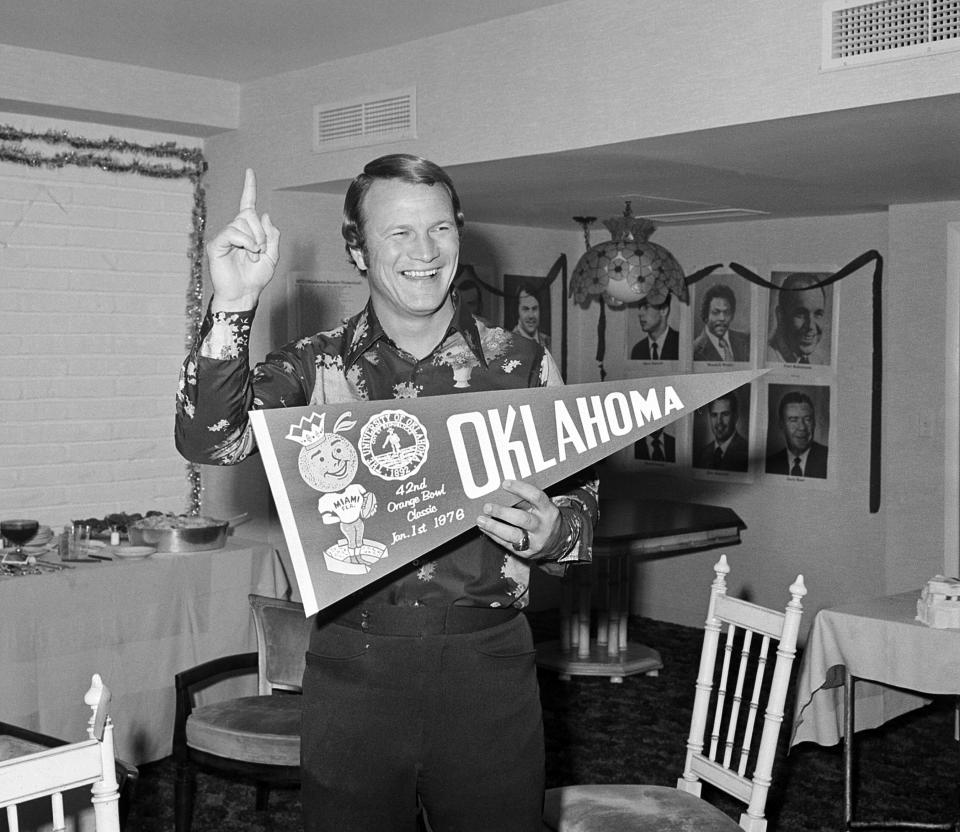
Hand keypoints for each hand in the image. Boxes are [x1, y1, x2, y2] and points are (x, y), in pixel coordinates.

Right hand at [207, 168, 280, 310]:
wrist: (245, 294)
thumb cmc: (256, 278)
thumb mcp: (272, 255)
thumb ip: (271, 235)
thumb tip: (264, 213)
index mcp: (248, 231)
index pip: (247, 204)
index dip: (249, 188)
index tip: (250, 171)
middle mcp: (235, 230)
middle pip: (249, 213)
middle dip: (261, 232)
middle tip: (260, 251)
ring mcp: (224, 236)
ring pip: (242, 223)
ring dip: (254, 241)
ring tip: (252, 257)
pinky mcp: (217, 244)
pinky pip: (233, 233)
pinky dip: (244, 242)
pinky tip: (247, 253)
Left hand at [477, 479, 561, 558]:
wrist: (557, 543)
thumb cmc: (544, 519)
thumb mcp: (543, 508)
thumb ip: (526, 500)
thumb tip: (501, 492)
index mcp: (548, 510)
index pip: (536, 497)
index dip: (520, 489)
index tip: (504, 484)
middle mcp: (543, 526)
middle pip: (522, 518)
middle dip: (502, 512)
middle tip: (487, 507)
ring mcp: (535, 541)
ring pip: (513, 535)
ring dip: (494, 526)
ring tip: (481, 520)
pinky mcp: (526, 552)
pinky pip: (507, 544)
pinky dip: (493, 535)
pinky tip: (485, 528)